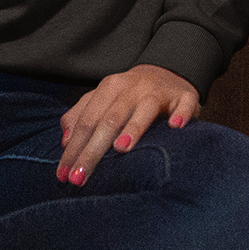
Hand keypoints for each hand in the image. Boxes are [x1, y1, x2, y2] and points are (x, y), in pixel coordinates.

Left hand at [57, 64, 199, 187]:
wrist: (167, 72)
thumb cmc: (129, 94)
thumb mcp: (103, 99)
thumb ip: (81, 115)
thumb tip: (65, 140)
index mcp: (110, 87)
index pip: (87, 120)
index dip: (74, 148)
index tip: (63, 175)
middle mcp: (133, 87)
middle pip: (110, 120)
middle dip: (93, 150)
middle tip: (80, 177)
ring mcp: (160, 92)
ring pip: (145, 109)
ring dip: (133, 128)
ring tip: (121, 148)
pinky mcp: (185, 97)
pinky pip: (184, 105)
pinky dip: (180, 115)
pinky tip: (175, 127)